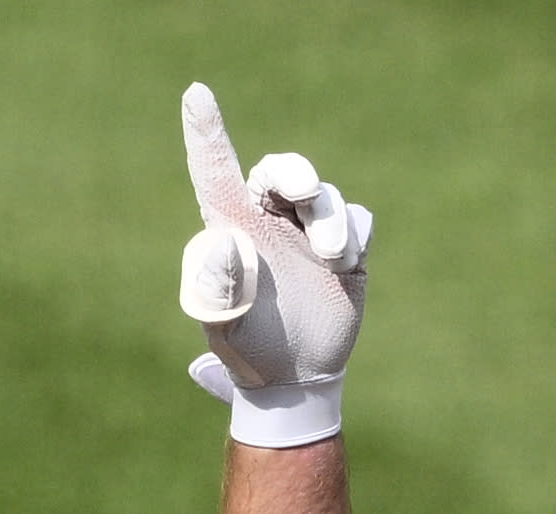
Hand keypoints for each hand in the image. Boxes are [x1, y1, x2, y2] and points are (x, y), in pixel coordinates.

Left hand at [173, 83, 368, 446]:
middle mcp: (268, 220)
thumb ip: (217, 285)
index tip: (195, 94)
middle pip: (281, 169)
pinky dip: (356, 239)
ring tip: (331, 259)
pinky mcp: (346, 246)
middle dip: (296, 172)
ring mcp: (308, 231)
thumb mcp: (223, 324)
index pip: (215, 171)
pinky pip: (360, 218)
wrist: (294, 377)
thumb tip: (221, 239)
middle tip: (304, 192)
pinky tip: (342, 270)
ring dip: (331, 221)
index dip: (205, 132)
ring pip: (326, 196)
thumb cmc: (247, 348)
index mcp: (230, 227)